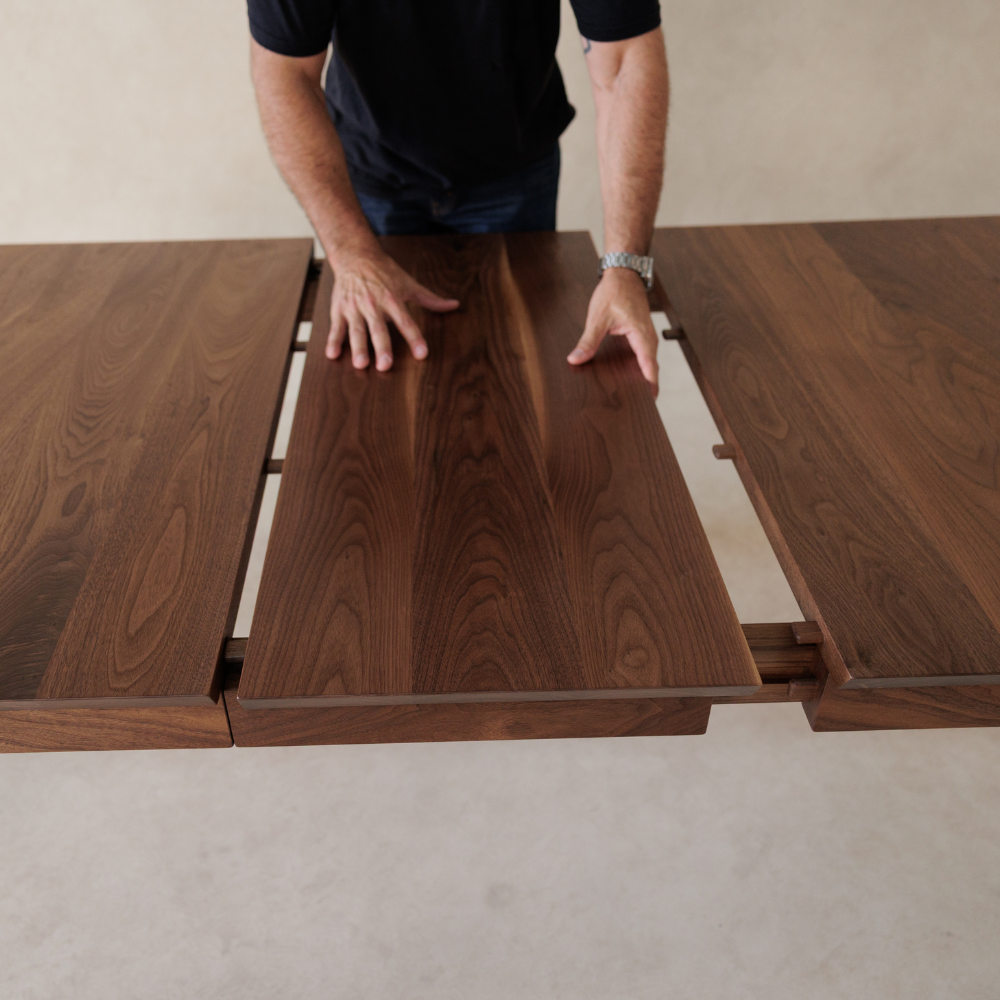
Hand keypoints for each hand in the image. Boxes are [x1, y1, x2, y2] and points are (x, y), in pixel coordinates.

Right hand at [326, 247, 459, 370]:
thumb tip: (454, 305)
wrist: (356, 255)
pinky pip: (336, 327)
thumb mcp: (409, 284)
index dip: (414, 338)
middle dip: (382, 347)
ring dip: (358, 348)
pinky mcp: (339, 310)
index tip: (422, 354)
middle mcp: (373, 304)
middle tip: (386, 365)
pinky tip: (332, 354)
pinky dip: (333, 341)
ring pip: (356, 330)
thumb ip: (430, 299)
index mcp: (393, 299)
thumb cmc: (385, 272)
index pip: (406, 321)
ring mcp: (355, 308)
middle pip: (379, 329)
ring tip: (361, 364)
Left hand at [567, 267, 658, 394]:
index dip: (649, 386)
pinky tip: (625, 377)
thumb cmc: (614, 292)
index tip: (648, 402)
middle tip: (635, 407)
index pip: (649, 367)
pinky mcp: (641, 336)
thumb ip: (588, 340)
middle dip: (645, 388)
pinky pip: (643, 357)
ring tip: (631, 397)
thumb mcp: (598, 318)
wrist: (623, 274)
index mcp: (642, 336)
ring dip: (642, 378)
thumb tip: (576, 359)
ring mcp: (646, 338)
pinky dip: (637, 368)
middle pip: (650, 369)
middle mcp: (648, 339)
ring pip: (647, 364)